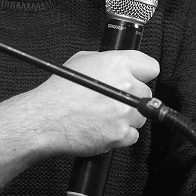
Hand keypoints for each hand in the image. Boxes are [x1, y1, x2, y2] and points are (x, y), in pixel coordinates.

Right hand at [20, 49, 159, 156]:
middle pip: (146, 93)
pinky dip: (120, 135)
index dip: (142, 73)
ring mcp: (125, 112)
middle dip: (132, 97)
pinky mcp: (121, 133)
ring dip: (127, 117)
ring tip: (104, 116)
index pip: (151, 67)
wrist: (44, 119)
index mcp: (118, 64)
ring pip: (141, 116)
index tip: (137, 79)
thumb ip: (106, 60)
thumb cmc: (58, 92)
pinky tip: (103, 128)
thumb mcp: (81, 61)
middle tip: (113, 101)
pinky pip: (132, 135)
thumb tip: (119, 64)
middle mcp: (125, 86)